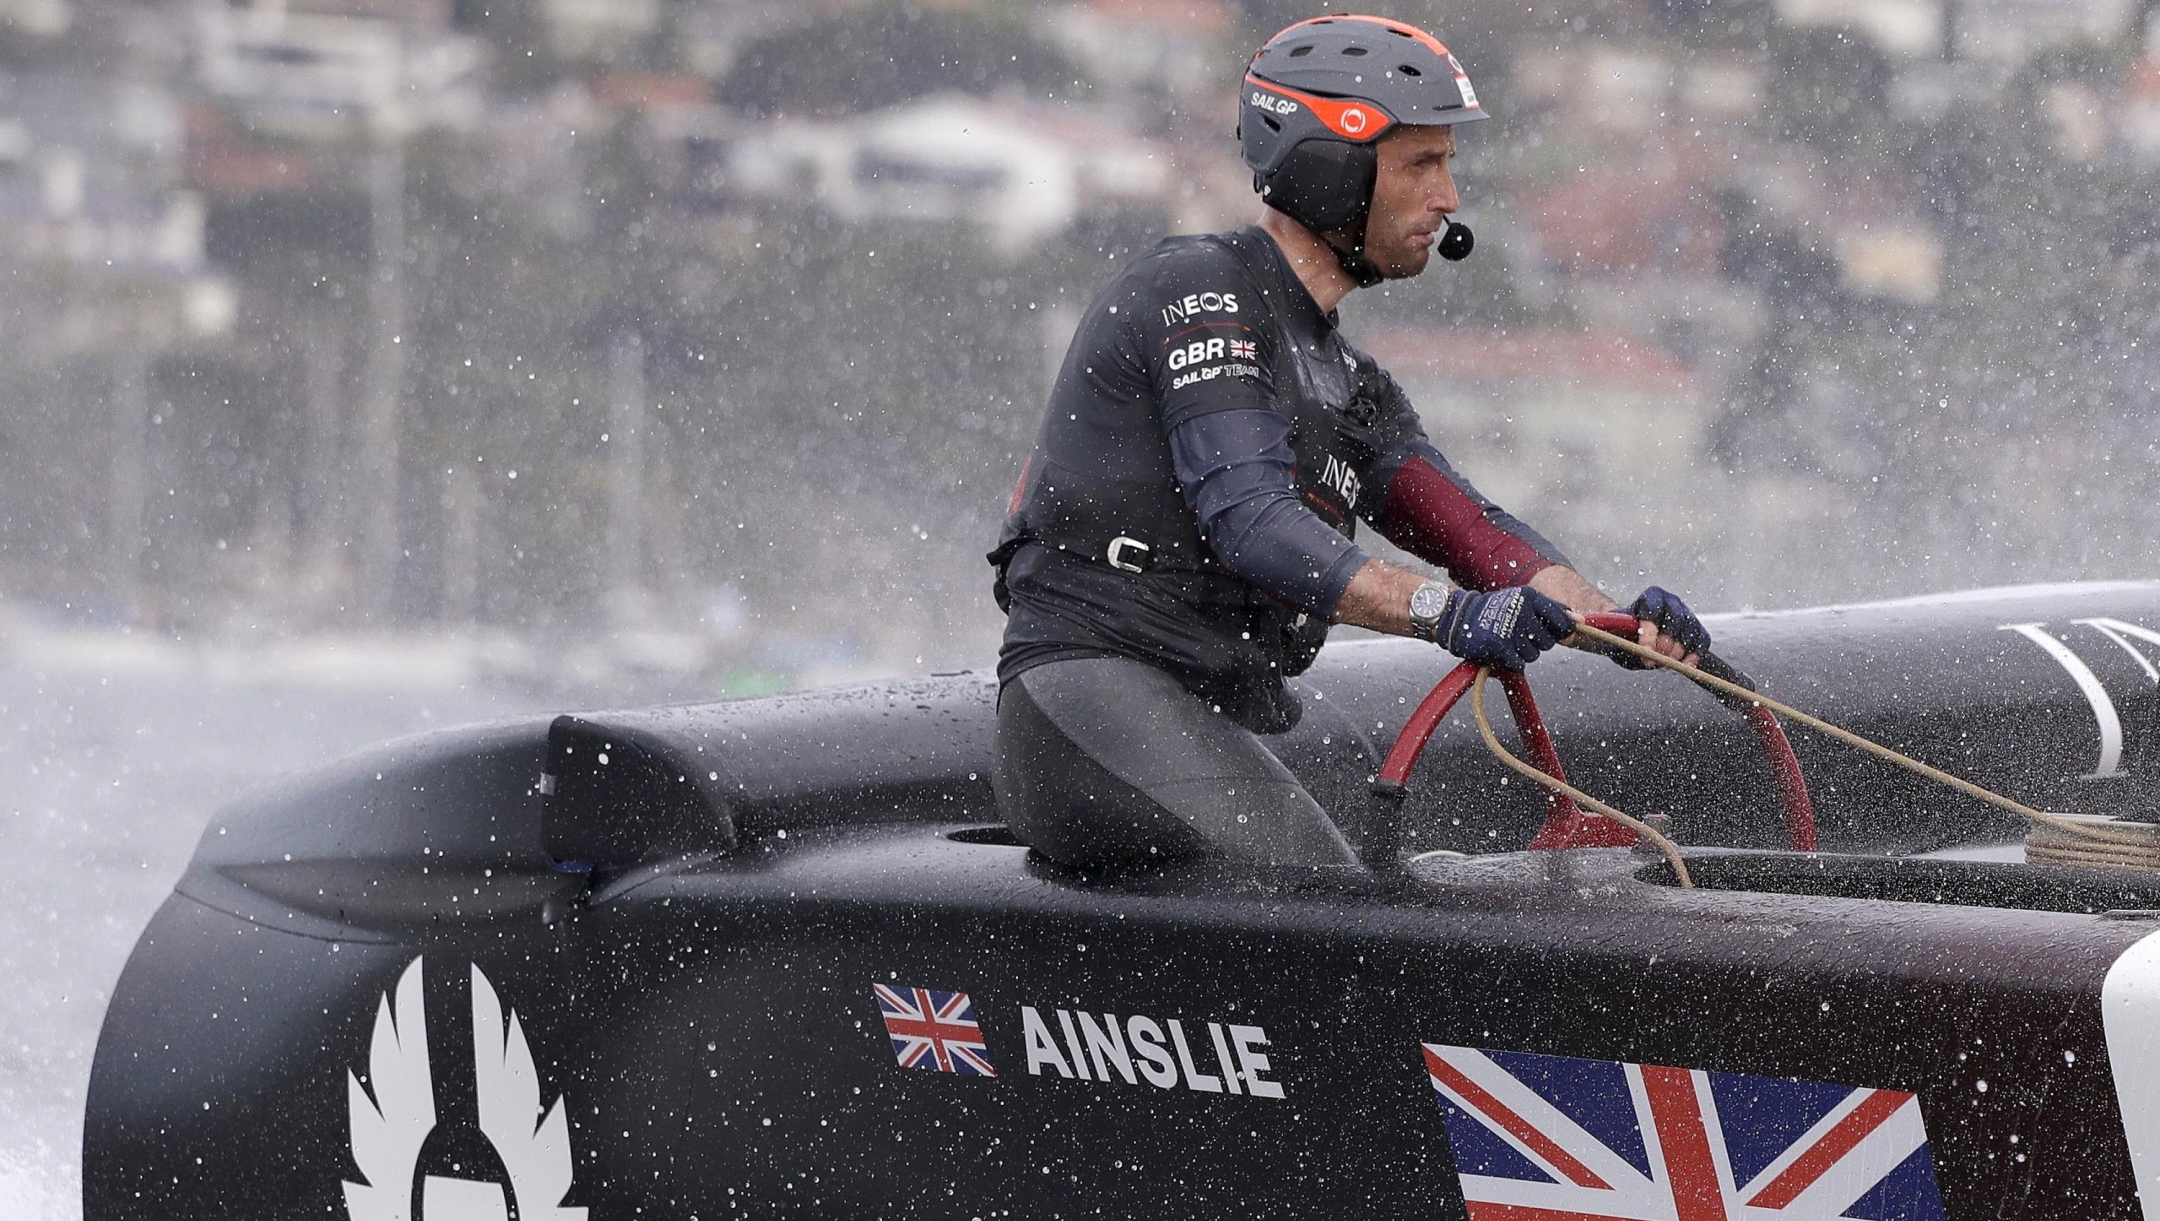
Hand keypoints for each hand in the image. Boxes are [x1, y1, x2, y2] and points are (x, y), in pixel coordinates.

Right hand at [1434, 585, 1573, 669]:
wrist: (1458, 617)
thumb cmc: (1497, 611)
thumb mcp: (1524, 602)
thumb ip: (1553, 610)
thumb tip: (1581, 621)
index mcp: (1531, 597)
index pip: (1563, 621)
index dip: (1562, 633)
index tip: (1553, 634)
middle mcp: (1522, 611)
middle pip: (1548, 642)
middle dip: (1536, 643)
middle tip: (1519, 634)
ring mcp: (1509, 628)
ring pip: (1533, 655)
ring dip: (1522, 653)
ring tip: (1507, 641)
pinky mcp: (1497, 645)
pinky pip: (1518, 663)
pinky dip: (1510, 661)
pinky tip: (1499, 650)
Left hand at [1613, 586, 1709, 668]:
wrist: (1634, 637)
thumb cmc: (1621, 635)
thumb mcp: (1611, 634)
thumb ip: (1609, 635)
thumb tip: (1603, 633)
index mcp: (1651, 597)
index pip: (1653, 610)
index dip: (1650, 631)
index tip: (1645, 651)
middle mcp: (1672, 601)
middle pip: (1675, 621)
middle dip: (1665, 644)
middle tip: (1655, 662)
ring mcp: (1687, 614)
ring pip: (1690, 631)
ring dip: (1679, 651)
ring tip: (1665, 665)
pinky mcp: (1696, 629)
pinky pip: (1702, 640)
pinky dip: (1695, 654)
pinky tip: (1686, 666)